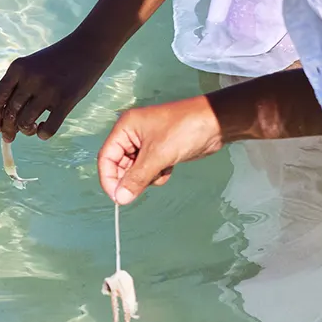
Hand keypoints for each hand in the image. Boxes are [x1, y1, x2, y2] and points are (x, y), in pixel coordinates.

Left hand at [0, 34, 113, 141]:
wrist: (87, 48)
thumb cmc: (56, 60)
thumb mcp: (31, 66)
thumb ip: (17, 86)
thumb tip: (4, 118)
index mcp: (17, 68)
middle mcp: (30, 78)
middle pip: (9, 114)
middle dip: (8, 130)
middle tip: (10, 136)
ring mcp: (48, 90)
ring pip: (25, 123)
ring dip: (26, 131)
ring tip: (32, 128)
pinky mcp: (66, 101)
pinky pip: (48, 129)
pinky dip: (43, 134)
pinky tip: (45, 128)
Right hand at [97, 96, 224, 204]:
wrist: (215, 124)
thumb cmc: (185, 128)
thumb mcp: (158, 155)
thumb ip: (137, 178)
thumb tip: (121, 198)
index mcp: (126, 127)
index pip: (106, 157)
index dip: (109, 178)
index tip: (117, 197)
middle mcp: (133, 134)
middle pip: (119, 165)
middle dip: (130, 178)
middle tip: (141, 188)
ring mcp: (146, 143)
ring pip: (135, 170)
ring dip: (146, 177)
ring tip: (161, 170)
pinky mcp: (159, 151)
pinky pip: (149, 170)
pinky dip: (157, 174)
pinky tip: (169, 168)